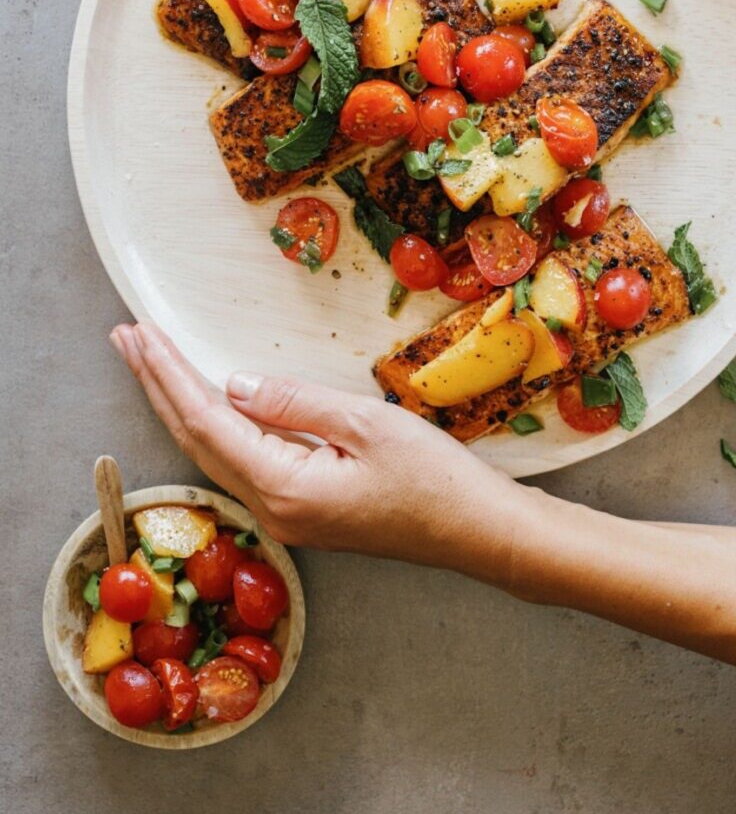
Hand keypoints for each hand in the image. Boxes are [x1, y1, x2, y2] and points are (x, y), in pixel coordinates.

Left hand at [109, 322, 530, 582]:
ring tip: (150, 362)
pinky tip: (205, 404)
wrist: (478, 533)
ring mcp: (286, 515)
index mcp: (282, 487)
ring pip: (214, 452)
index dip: (168, 374)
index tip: (139, 334)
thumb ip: (293, 403)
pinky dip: (211, 424)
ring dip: (178, 404)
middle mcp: (272, 508)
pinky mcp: (303, 511)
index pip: (206, 420)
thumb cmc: (434, 479)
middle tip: (124, 338)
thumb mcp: (365, 426)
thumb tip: (233, 384)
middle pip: (196, 439)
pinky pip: (240, 462)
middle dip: (156, 385)